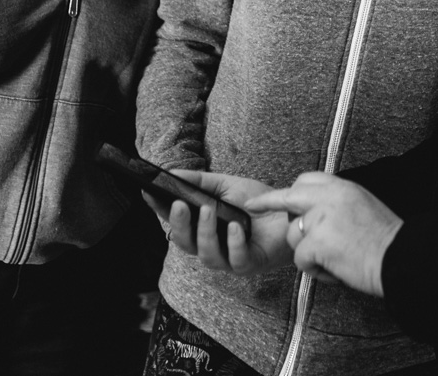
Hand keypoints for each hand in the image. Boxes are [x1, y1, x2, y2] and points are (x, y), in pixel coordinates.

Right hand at [161, 170, 295, 275]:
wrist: (289, 212)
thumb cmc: (256, 203)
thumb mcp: (225, 186)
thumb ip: (199, 182)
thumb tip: (170, 173)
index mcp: (203, 228)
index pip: (176, 222)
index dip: (161, 211)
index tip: (149, 194)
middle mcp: (212, 246)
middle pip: (186, 244)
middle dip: (180, 225)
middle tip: (179, 204)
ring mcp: (229, 258)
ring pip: (207, 255)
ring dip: (205, 233)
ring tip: (208, 210)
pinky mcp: (249, 264)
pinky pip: (236, 260)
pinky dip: (233, 243)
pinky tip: (235, 228)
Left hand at [246, 173, 402, 297]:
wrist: (401, 259)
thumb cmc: (386, 241)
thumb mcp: (363, 206)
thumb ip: (338, 204)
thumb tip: (316, 210)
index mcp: (343, 187)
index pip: (306, 180)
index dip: (287, 191)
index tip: (269, 195)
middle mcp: (330, 197)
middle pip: (289, 197)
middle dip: (270, 203)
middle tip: (253, 207)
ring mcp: (321, 218)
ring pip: (294, 235)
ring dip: (308, 252)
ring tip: (334, 259)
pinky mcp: (317, 242)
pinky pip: (301, 260)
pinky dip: (316, 270)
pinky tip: (336, 270)